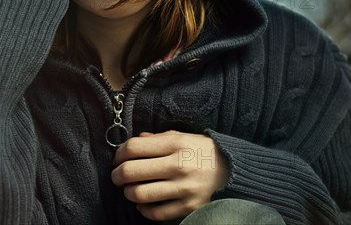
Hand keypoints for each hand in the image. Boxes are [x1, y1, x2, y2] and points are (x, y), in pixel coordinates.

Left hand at [111, 130, 229, 221]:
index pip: (133, 148)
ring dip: (128, 193)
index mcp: (176, 144)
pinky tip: (143, 203)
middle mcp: (179, 166)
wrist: (233, 171)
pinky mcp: (189, 207)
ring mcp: (184, 188)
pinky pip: (156, 213)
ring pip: (140, 194)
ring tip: (129, 189)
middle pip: (131, 171)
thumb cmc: (202, 151)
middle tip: (116, 176)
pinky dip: (143, 210)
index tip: (118, 158)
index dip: (119, 153)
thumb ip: (157, 138)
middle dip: (116, 175)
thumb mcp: (182, 137)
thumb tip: (134, 141)